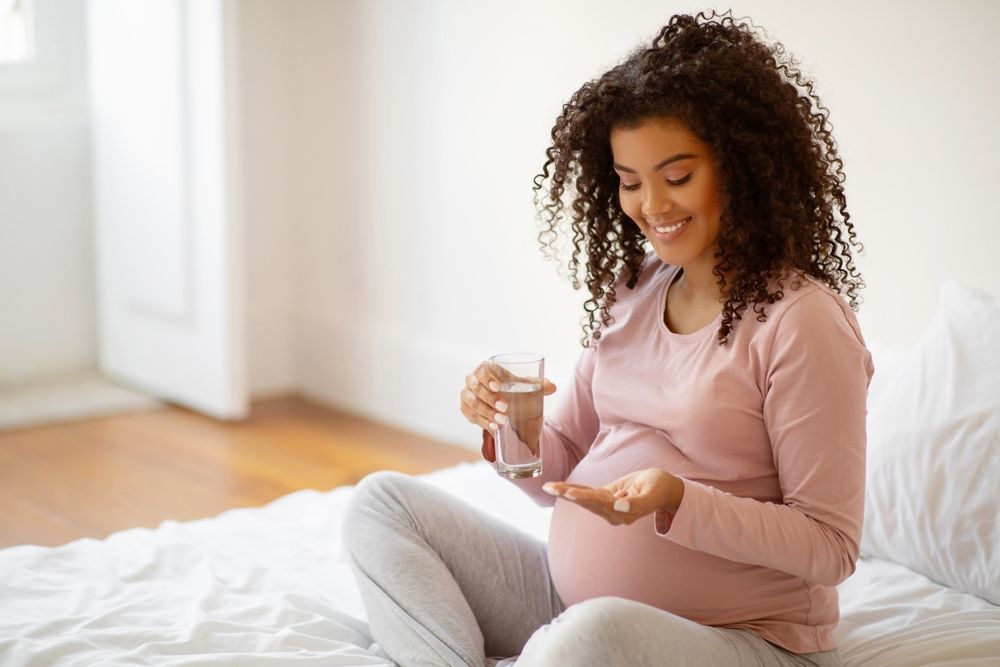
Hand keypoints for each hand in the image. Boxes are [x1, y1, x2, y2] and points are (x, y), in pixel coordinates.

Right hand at [459, 361, 555, 462]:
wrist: (495, 395)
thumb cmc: (508, 385)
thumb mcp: (520, 384)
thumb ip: (536, 384)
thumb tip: (553, 387)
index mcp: (483, 369)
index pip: (481, 371)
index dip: (487, 378)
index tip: (498, 387)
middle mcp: (471, 380)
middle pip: (476, 388)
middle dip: (489, 400)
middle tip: (505, 409)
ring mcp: (466, 395)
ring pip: (472, 403)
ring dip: (486, 413)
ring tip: (502, 421)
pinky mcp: (466, 409)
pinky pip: (471, 416)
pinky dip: (482, 422)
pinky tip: (493, 427)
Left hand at [542, 468, 683, 525]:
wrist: (662, 490)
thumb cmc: (659, 487)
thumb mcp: (653, 493)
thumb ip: (638, 503)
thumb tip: (620, 506)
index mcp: (624, 512)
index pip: (601, 502)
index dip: (585, 497)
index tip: (570, 493)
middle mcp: (613, 513)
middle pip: (587, 502)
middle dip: (568, 494)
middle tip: (550, 487)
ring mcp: (608, 508)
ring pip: (584, 499)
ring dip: (565, 492)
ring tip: (548, 486)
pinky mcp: (606, 500)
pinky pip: (587, 494)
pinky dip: (573, 490)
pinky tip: (559, 487)